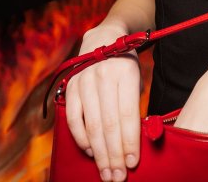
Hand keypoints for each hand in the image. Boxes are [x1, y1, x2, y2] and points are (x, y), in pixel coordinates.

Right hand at [65, 25, 141, 181]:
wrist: (102, 39)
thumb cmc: (124, 64)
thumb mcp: (136, 78)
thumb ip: (134, 106)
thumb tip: (136, 141)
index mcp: (124, 72)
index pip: (128, 114)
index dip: (130, 141)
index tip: (133, 163)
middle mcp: (102, 76)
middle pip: (109, 124)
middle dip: (114, 154)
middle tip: (118, 176)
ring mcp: (83, 81)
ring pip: (91, 126)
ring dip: (99, 153)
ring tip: (107, 172)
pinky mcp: (70, 87)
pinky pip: (74, 119)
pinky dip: (82, 139)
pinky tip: (91, 152)